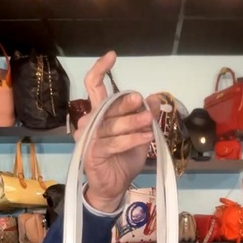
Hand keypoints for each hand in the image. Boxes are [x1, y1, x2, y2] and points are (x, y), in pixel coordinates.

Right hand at [75, 51, 160, 212]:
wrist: (114, 187)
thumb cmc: (123, 160)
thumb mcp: (140, 135)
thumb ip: (145, 116)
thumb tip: (154, 97)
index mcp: (99, 113)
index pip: (94, 86)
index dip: (101, 69)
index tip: (112, 55)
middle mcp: (89, 122)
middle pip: (107, 105)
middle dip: (126, 103)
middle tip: (142, 104)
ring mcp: (88, 138)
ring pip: (111, 124)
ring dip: (132, 123)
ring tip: (149, 122)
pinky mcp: (91, 153)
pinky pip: (113, 143)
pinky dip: (131, 139)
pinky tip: (145, 138)